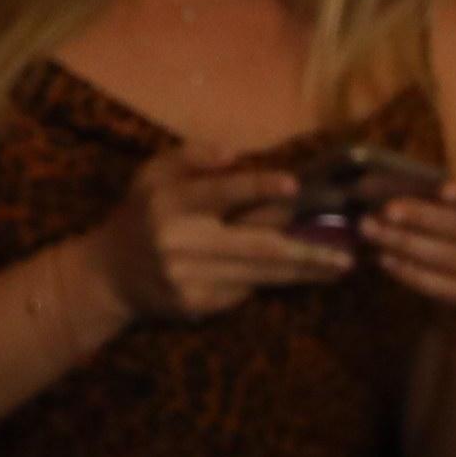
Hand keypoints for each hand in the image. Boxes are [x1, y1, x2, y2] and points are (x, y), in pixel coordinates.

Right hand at [94, 147, 356, 328]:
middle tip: (346, 250)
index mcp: (168, 203)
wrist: (109, 276)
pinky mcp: (197, 304)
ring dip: (305, 271)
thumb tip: (234, 152)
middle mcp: (178, 242)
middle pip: (254, 246)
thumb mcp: (153, 175)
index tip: (294, 185)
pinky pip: (247, 290)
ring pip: (260, 274)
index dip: (257, 187)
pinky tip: (309, 276)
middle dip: (305, 249)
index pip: (219, 193)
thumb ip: (190, 156)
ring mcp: (189, 278)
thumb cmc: (143, 214)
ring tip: (341, 265)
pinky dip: (279, 281)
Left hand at [361, 161, 455, 327]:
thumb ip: (450, 193)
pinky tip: (386, 258)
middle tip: (388, 209)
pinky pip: (443, 286)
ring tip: (373, 230)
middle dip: (424, 218)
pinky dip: (411, 272)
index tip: (443, 189)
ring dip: (406, 243)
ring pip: (450, 258)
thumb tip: (397, 189)